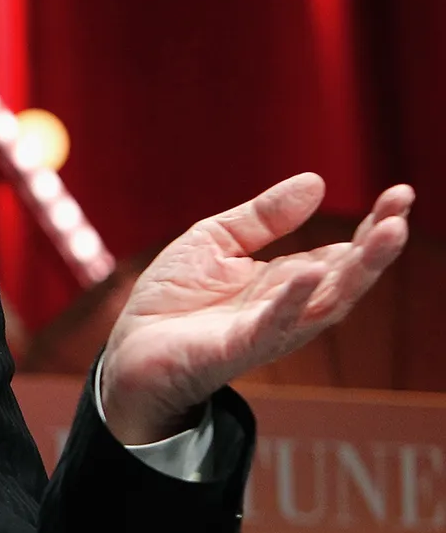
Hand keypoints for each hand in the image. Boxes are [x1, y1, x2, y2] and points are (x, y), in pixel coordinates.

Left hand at [100, 174, 413, 443]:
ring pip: (326, 303)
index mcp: (286, 279)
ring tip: (386, 234)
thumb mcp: (216, 241)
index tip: (401, 193)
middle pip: (345, 276)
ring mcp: (268, 329)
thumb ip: (263, 216)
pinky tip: (310, 273)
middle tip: (402, 211)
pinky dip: (293, 301)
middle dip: (377, 246)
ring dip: (357, 271)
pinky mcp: (238, 349)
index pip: (342, 252)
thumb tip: (316, 182)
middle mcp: (288, 306)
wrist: (129, 350)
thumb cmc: (173, 299)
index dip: (373, 225)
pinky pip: (273, 326)